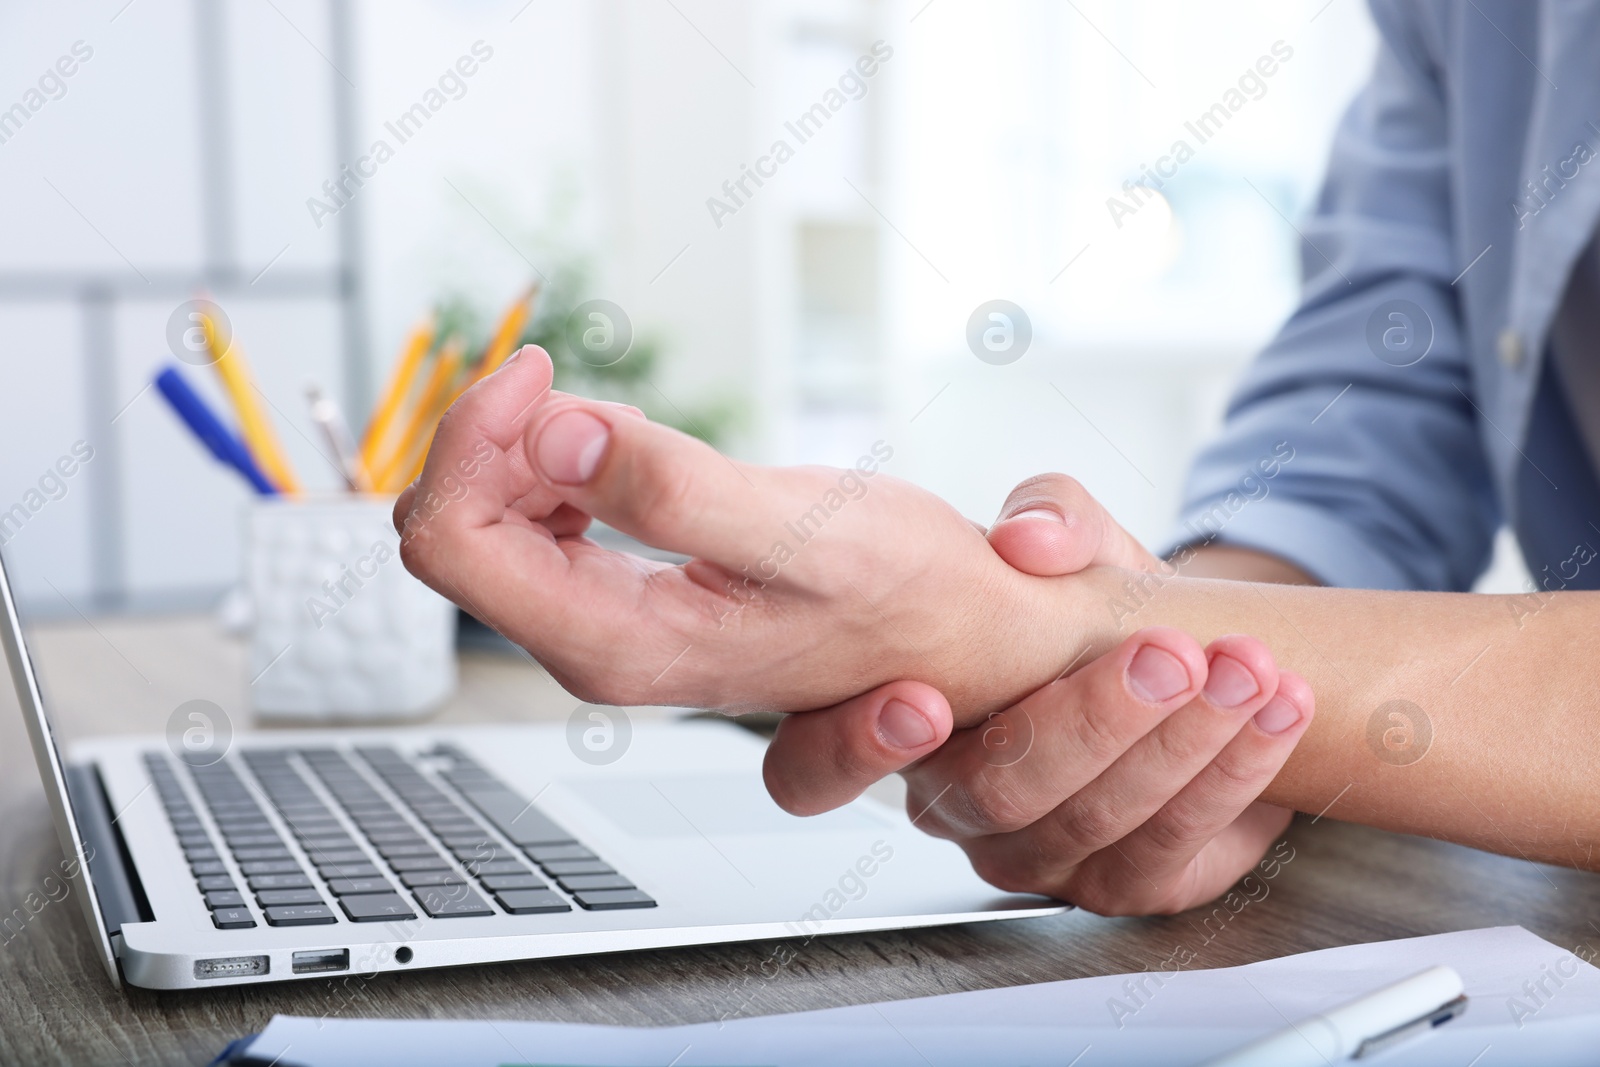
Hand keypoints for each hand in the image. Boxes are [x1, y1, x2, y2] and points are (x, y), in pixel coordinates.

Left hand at [393, 347, 1086, 716]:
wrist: (961, 642)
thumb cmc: (905, 592)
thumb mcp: (801, 529)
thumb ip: (671, 490)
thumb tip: (553, 434)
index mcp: (617, 644)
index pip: (452, 541)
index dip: (473, 438)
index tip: (541, 375)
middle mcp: (595, 651)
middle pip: (454, 535)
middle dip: (492, 439)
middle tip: (565, 380)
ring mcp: (607, 630)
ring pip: (489, 529)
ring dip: (526, 450)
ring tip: (612, 418)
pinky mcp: (628, 602)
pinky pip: (539, 528)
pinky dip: (557, 468)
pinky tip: (620, 449)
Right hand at [763, 476, 1314, 914]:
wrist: (1183, 647)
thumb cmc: (1087, 602)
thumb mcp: (1067, 539)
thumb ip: (1047, 518)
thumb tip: (1031, 541)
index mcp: (892, 722)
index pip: (811, 770)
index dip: (855, 748)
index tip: (922, 700)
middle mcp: (951, 802)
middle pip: (994, 792)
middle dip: (1088, 723)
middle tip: (1167, 654)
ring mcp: (1034, 855)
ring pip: (1093, 825)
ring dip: (1183, 745)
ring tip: (1248, 670)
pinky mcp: (1124, 884)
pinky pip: (1172, 852)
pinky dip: (1235, 776)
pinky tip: (1276, 714)